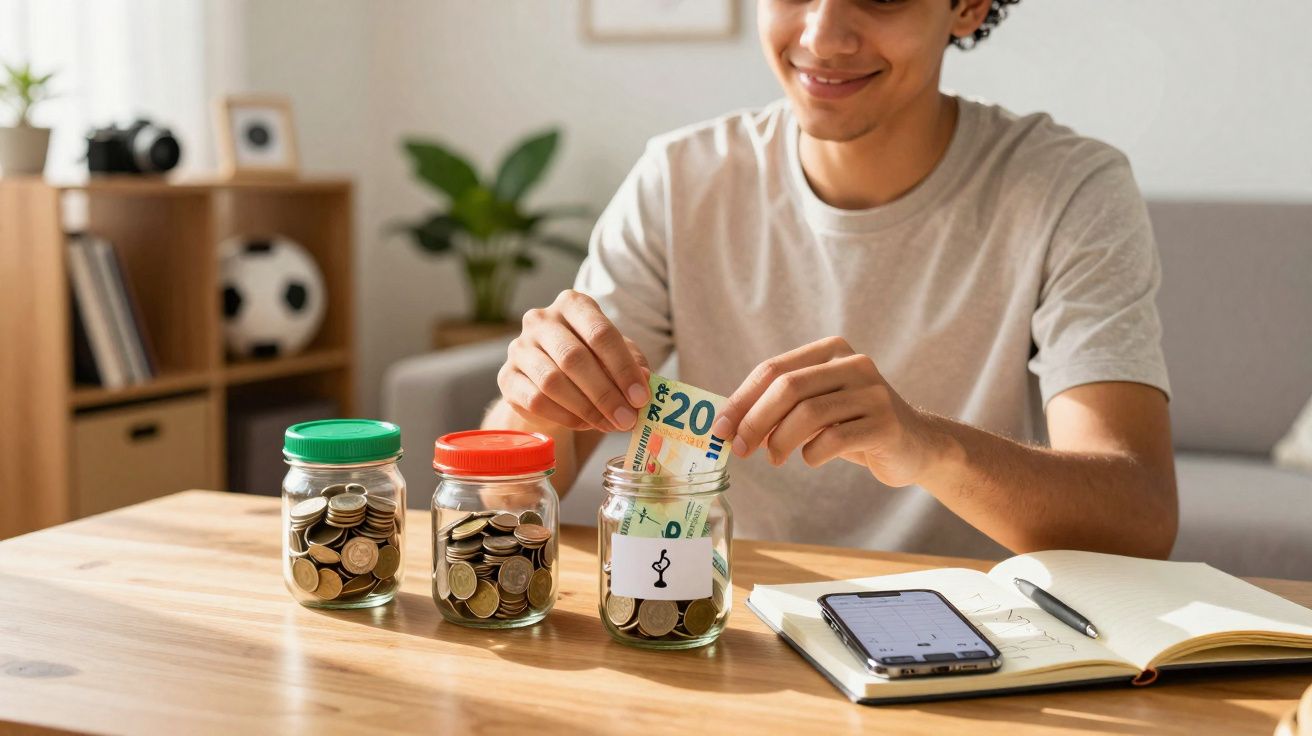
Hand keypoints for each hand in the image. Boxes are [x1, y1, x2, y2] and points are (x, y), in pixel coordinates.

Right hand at [498, 290, 650, 432]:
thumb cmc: (591, 361)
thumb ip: (632, 363)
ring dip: (586, 409)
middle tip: (627, 419)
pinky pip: (536, 401)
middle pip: (574, 358)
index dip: (623, 368)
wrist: (548, 379)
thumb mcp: (616, 356)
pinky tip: (585, 424)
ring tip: (609, 425)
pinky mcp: (507, 377)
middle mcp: (541, 320)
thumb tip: (645, 379)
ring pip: (553, 381)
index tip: (641, 397)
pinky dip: (566, 416)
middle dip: (605, 393)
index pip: (600, 333)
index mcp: (573, 304)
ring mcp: (519, 347)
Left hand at [710, 337, 938, 486]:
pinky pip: (835, 438)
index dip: (741, 400)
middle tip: (740, 449)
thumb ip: (781, 407)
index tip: (719, 429)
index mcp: (830, 351)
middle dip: (755, 420)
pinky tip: (811, 458)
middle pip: (789, 387)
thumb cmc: (854, 425)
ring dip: (781, 441)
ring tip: (774, 458)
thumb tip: (729, 425)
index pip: (773, 369)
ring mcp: (873, 392)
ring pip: (809, 413)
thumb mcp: (817, 407)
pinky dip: (812, 453)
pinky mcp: (885, 423)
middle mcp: (854, 364)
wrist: (916, 445)